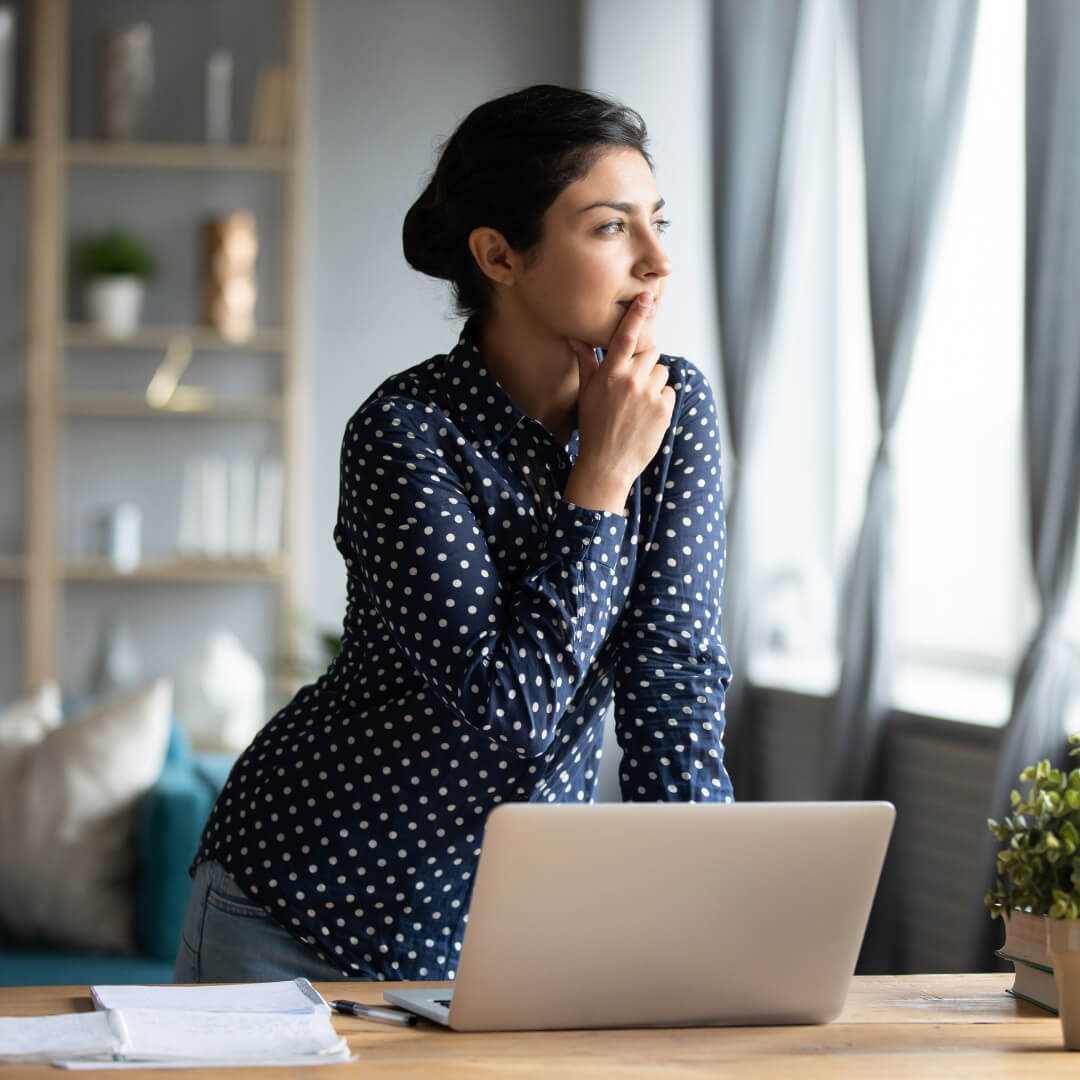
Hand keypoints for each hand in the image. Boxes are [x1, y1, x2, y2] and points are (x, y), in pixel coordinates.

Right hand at [562, 292, 675, 513]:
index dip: (638, 313)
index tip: (648, 296)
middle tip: (631, 386)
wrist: (607, 464)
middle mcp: (630, 379)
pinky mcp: (664, 408)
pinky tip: (646, 415)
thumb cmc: (594, 426)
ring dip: (653, 382)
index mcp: (610, 372)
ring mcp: (649, 393)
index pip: (626, 335)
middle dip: (644, 364)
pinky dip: (661, 400)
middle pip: (651, 352)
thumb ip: (586, 361)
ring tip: (637, 404)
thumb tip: (575, 337)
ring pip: (661, 371)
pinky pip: (669, 391)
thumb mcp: (586, 392)